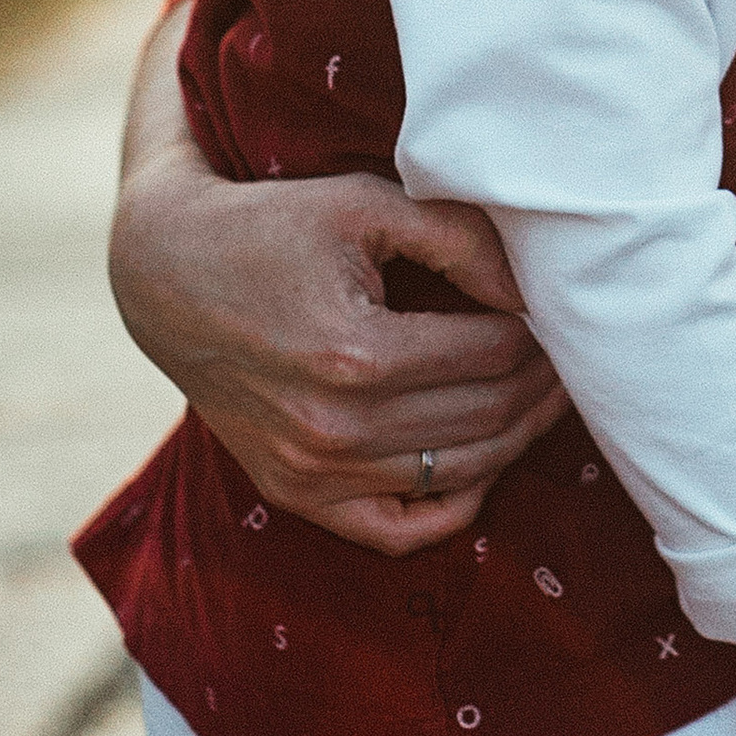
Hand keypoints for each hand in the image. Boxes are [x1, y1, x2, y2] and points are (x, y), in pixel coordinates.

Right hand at [109, 131, 565, 552]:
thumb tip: (531, 289)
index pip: (494, 354)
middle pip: (486, 417)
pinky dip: (453, 505)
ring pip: (459, 474)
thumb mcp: (363, 204)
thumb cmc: (271, 227)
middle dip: (543, 384)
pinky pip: (398, 530)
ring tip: (543, 394)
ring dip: (516, 436)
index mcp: (354, 354)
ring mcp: (311, 472)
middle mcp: (333, 428)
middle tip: (571, 352)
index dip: (542, 331)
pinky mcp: (295, 495)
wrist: (164, 275)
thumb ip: (457, 237)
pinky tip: (483, 460)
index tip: (560, 309)